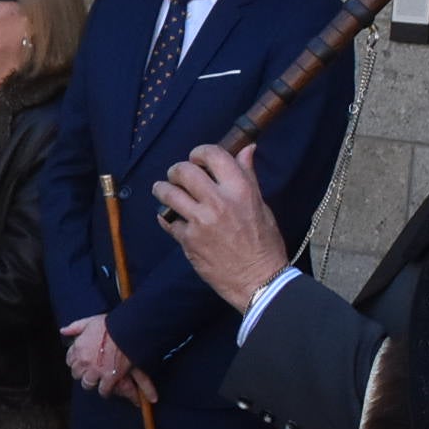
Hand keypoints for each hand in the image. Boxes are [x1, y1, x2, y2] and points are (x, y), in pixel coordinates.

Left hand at [59, 315, 137, 397]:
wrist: (126, 331)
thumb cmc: (109, 325)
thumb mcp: (89, 321)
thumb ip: (75, 327)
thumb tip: (63, 330)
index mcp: (78, 348)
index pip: (69, 361)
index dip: (76, 361)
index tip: (81, 361)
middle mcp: (84, 361)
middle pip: (76, 374)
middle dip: (82, 372)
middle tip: (89, 371)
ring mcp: (96, 371)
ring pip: (87, 384)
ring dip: (91, 383)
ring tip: (96, 381)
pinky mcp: (109, 377)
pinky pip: (103, 390)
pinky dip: (105, 391)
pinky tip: (107, 388)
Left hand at [156, 144, 292, 312]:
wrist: (258, 280)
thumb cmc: (264, 244)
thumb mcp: (261, 205)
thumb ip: (248, 176)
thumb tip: (247, 149)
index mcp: (240, 190)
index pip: (213, 154)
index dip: (200, 152)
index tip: (196, 158)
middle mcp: (218, 202)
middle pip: (184, 171)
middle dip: (176, 170)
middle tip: (177, 175)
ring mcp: (200, 222)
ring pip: (168, 193)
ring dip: (163, 189)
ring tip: (164, 190)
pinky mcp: (188, 241)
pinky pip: (167, 220)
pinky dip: (167, 217)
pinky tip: (171, 217)